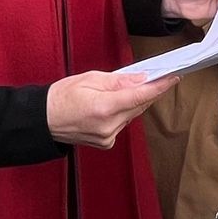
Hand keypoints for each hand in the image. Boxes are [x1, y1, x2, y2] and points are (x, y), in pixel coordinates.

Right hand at [45, 71, 176, 148]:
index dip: (159, 86)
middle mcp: (109, 126)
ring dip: (134, 102)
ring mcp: (108, 137)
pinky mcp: (106, 142)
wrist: (44, 120)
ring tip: (128, 88)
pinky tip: (113, 105)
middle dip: (149, 91)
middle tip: (159, 76)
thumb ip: (118, 81)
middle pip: (139, 106)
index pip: (140, 96)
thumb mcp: (90, 79)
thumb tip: (141, 79)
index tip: (173, 77)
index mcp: (104, 107)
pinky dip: (123, 113)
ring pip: (132, 115)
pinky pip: (123, 124)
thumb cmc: (62, 96)